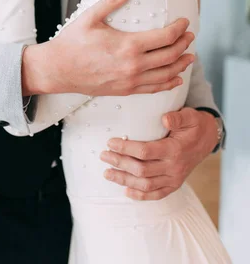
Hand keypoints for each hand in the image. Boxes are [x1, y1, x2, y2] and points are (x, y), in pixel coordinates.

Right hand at [22, 0, 194, 95]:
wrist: (58, 70)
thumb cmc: (72, 42)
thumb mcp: (90, 17)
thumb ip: (111, 0)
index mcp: (129, 46)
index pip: (165, 37)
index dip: (179, 28)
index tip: (184, 22)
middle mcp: (134, 66)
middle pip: (170, 56)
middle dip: (184, 45)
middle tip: (191, 36)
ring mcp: (130, 81)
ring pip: (166, 74)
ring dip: (181, 64)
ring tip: (190, 56)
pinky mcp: (125, 90)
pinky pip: (154, 89)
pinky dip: (169, 83)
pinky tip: (176, 78)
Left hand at [100, 107, 218, 199]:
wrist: (208, 139)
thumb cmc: (194, 125)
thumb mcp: (189, 116)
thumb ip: (177, 117)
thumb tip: (164, 119)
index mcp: (174, 150)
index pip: (145, 152)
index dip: (126, 148)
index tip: (111, 142)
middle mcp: (174, 167)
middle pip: (141, 170)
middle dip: (119, 163)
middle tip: (103, 156)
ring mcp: (174, 179)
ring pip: (146, 185)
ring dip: (124, 180)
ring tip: (108, 173)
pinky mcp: (174, 185)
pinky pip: (157, 195)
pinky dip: (141, 196)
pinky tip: (126, 192)